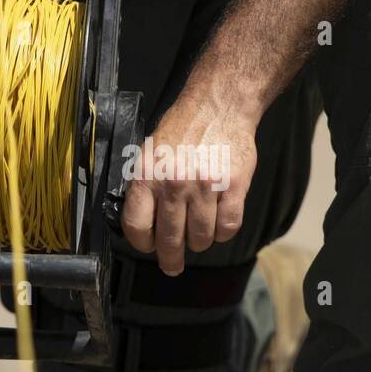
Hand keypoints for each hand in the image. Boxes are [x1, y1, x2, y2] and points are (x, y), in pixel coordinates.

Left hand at [121, 91, 258, 275]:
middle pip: (169, 240)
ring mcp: (205, 186)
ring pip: (201, 237)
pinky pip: (228, 226)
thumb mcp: (149, 152)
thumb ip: (145, 186)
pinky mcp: (233, 186)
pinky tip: (219, 226)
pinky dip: (223, 233)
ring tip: (199, 237)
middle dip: (170, 260)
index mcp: (147, 175)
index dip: (142, 244)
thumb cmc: (182, 129)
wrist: (218, 105)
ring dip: (199, 243)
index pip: (137, 226)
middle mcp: (174, 183)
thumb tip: (143, 224)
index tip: (149, 248)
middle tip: (172, 267)